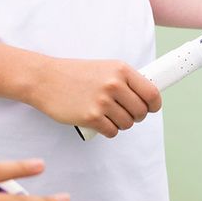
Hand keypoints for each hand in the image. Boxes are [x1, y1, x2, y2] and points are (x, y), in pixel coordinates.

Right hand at [27, 57, 161, 137]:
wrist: (47, 79)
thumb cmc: (77, 74)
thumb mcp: (106, 68)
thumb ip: (126, 80)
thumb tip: (147, 96)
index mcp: (122, 70)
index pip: (151, 93)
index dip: (155, 104)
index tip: (152, 108)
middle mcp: (115, 84)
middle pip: (141, 111)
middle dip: (137, 116)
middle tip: (127, 113)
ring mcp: (103, 101)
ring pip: (127, 123)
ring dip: (121, 124)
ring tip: (110, 116)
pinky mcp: (91, 117)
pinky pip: (112, 132)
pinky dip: (109, 130)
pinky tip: (101, 122)